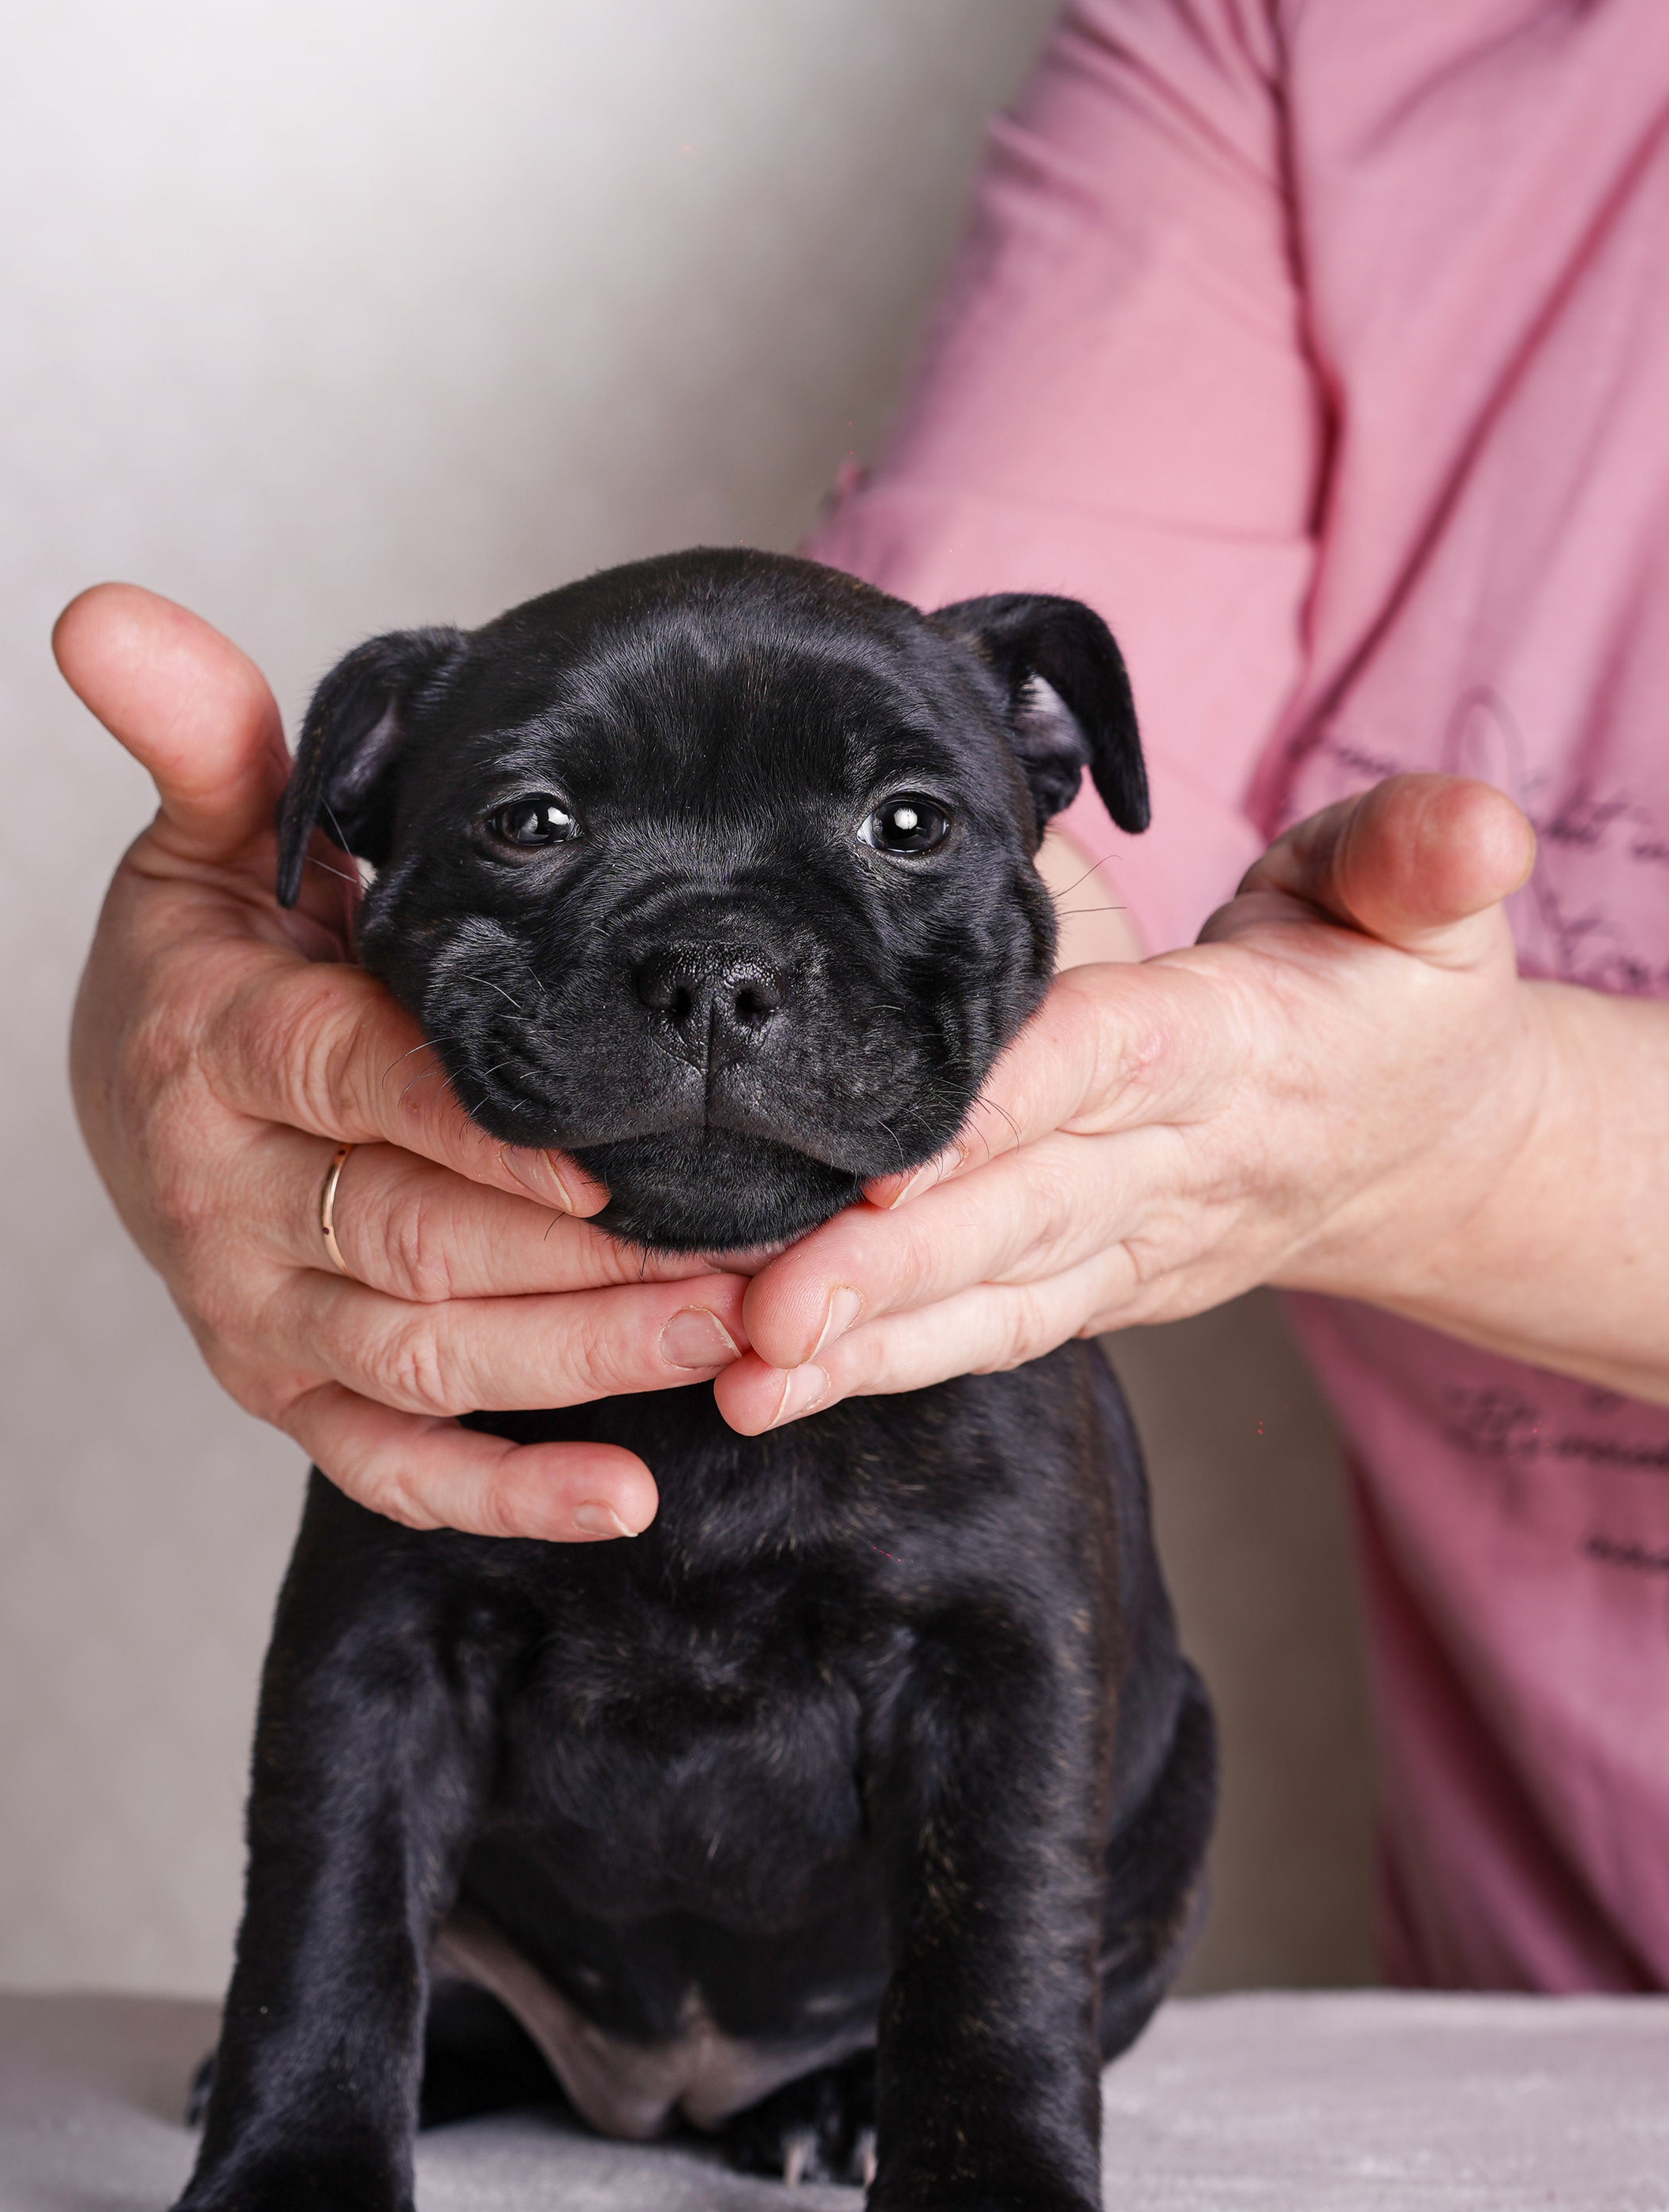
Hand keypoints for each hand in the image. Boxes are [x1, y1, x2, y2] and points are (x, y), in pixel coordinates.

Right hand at [59, 584, 743, 1536]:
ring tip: (738, 1341)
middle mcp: (220, 1198)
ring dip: (581, 1363)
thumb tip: (102, 611)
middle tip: (757, 1254)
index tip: (617, 1143)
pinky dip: (499, 1495)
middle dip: (587, 1262)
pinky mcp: (283, 1394)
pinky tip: (626, 1498)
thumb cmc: (217, 956)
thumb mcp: (209, 838)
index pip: (353, 1086)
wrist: (138, 1092)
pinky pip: (385, 1468)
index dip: (481, 1127)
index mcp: (211, 1046)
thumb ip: (206, 739)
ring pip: (419, 1357)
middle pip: (412, 1244)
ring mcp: (250, 1312)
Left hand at [716, 774, 1556, 1428]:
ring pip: (987, 1296)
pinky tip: (764, 1386)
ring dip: (860, 1340)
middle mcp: (1174, 1162)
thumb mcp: (1426, 900)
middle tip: (758, 1311)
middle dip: (887, 1266)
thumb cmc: (1391, 989)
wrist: (1425, 1141)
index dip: (1000, 1112)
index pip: (1105, 1066)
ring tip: (737, 1373)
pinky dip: (878, 1362)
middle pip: (1021, 1211)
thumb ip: (1418, 856)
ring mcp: (1131, 1241)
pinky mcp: (1096, 1286)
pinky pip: (983, 1332)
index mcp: (1235, 1045)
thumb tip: (1473, 825)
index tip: (885, 1159)